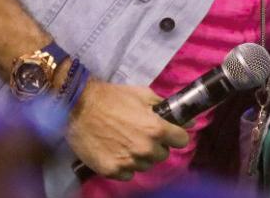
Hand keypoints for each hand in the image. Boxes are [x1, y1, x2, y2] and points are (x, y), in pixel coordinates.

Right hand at [66, 79, 188, 180]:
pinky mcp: (110, 170)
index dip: (176, 135)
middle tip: (143, 136)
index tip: (170, 133)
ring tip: (128, 143)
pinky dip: (125, 166)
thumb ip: (168, 109)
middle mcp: (144, 148)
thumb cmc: (114, 97)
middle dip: (157, 146)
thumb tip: (190, 121)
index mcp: (156, 129)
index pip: (182, 140)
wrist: (79, 106)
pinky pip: (127, 174)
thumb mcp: (144, 95)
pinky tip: (117, 153)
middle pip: (163, 155)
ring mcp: (127, 161)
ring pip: (145, 165)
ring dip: (141, 157)